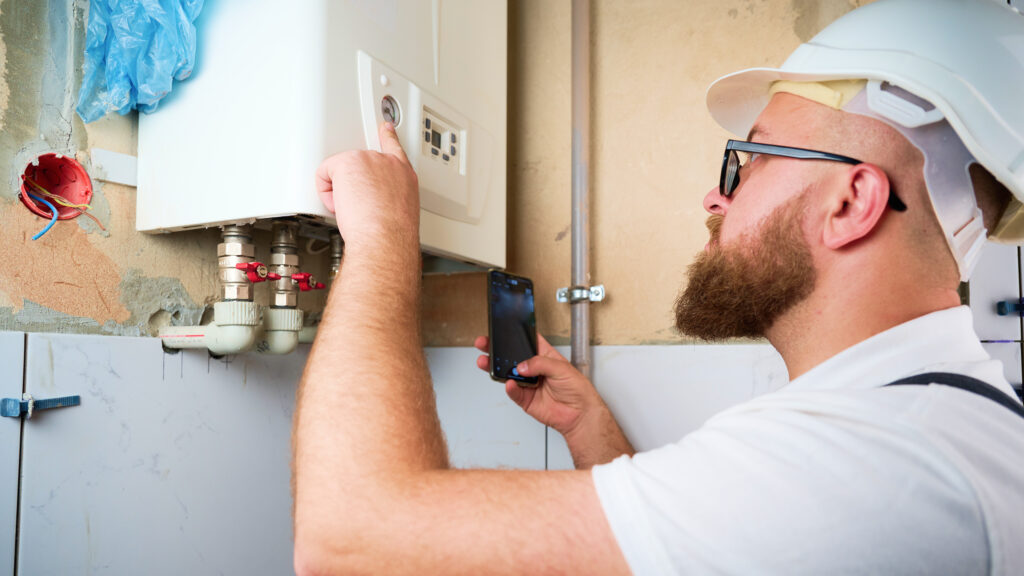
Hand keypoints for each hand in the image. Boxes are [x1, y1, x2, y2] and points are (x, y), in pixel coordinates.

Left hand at [315, 122, 418, 250]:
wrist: (386, 239)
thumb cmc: (392, 234)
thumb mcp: (402, 212)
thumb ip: (390, 198)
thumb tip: (379, 207)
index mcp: (404, 175)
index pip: (395, 148)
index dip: (388, 135)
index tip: (385, 127)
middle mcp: (388, 163)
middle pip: (358, 164)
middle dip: (352, 185)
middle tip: (357, 208)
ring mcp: (368, 159)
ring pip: (341, 171)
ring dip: (340, 192)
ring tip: (352, 210)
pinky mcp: (349, 162)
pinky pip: (324, 173)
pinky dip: (325, 192)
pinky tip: (339, 206)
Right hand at [474, 334, 603, 437]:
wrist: (580, 414)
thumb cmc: (578, 389)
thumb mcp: (562, 368)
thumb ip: (540, 364)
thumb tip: (522, 365)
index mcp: (544, 356)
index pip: (527, 342)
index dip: (515, 335)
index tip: (502, 329)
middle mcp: (534, 369)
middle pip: (512, 357)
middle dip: (497, 350)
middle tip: (485, 344)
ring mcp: (529, 384)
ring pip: (508, 374)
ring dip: (497, 368)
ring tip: (487, 362)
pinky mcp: (526, 399)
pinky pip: (514, 393)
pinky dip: (510, 388)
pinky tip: (510, 383)